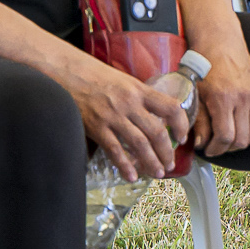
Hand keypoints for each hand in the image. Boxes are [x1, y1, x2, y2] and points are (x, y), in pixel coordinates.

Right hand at [69, 55, 189, 182]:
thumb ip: (141, 98)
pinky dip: (124, 165)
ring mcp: (113, 116)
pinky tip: (131, 176)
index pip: (171, 107)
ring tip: (157, 173)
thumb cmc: (97, 76)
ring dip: (151, 162)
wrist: (68, 72)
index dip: (181, 124)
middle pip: (157, 132)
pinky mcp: (96, 127)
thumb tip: (157, 117)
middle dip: (166, 152)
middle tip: (169, 165)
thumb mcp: (125, 81)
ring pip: (139, 144)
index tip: (181, 137)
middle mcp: (130, 103)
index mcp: (140, 90)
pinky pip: (114, 149)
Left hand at [192, 42, 249, 156]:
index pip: (226, 137)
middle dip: (227, 148)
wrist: (221, 44)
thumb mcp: (195, 95)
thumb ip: (199, 122)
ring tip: (228, 137)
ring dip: (241, 142)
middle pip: (241, 140)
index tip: (209, 150)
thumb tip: (200, 144)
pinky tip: (241, 128)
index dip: (216, 149)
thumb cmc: (205, 68)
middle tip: (217, 145)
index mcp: (223, 98)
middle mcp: (243, 98)